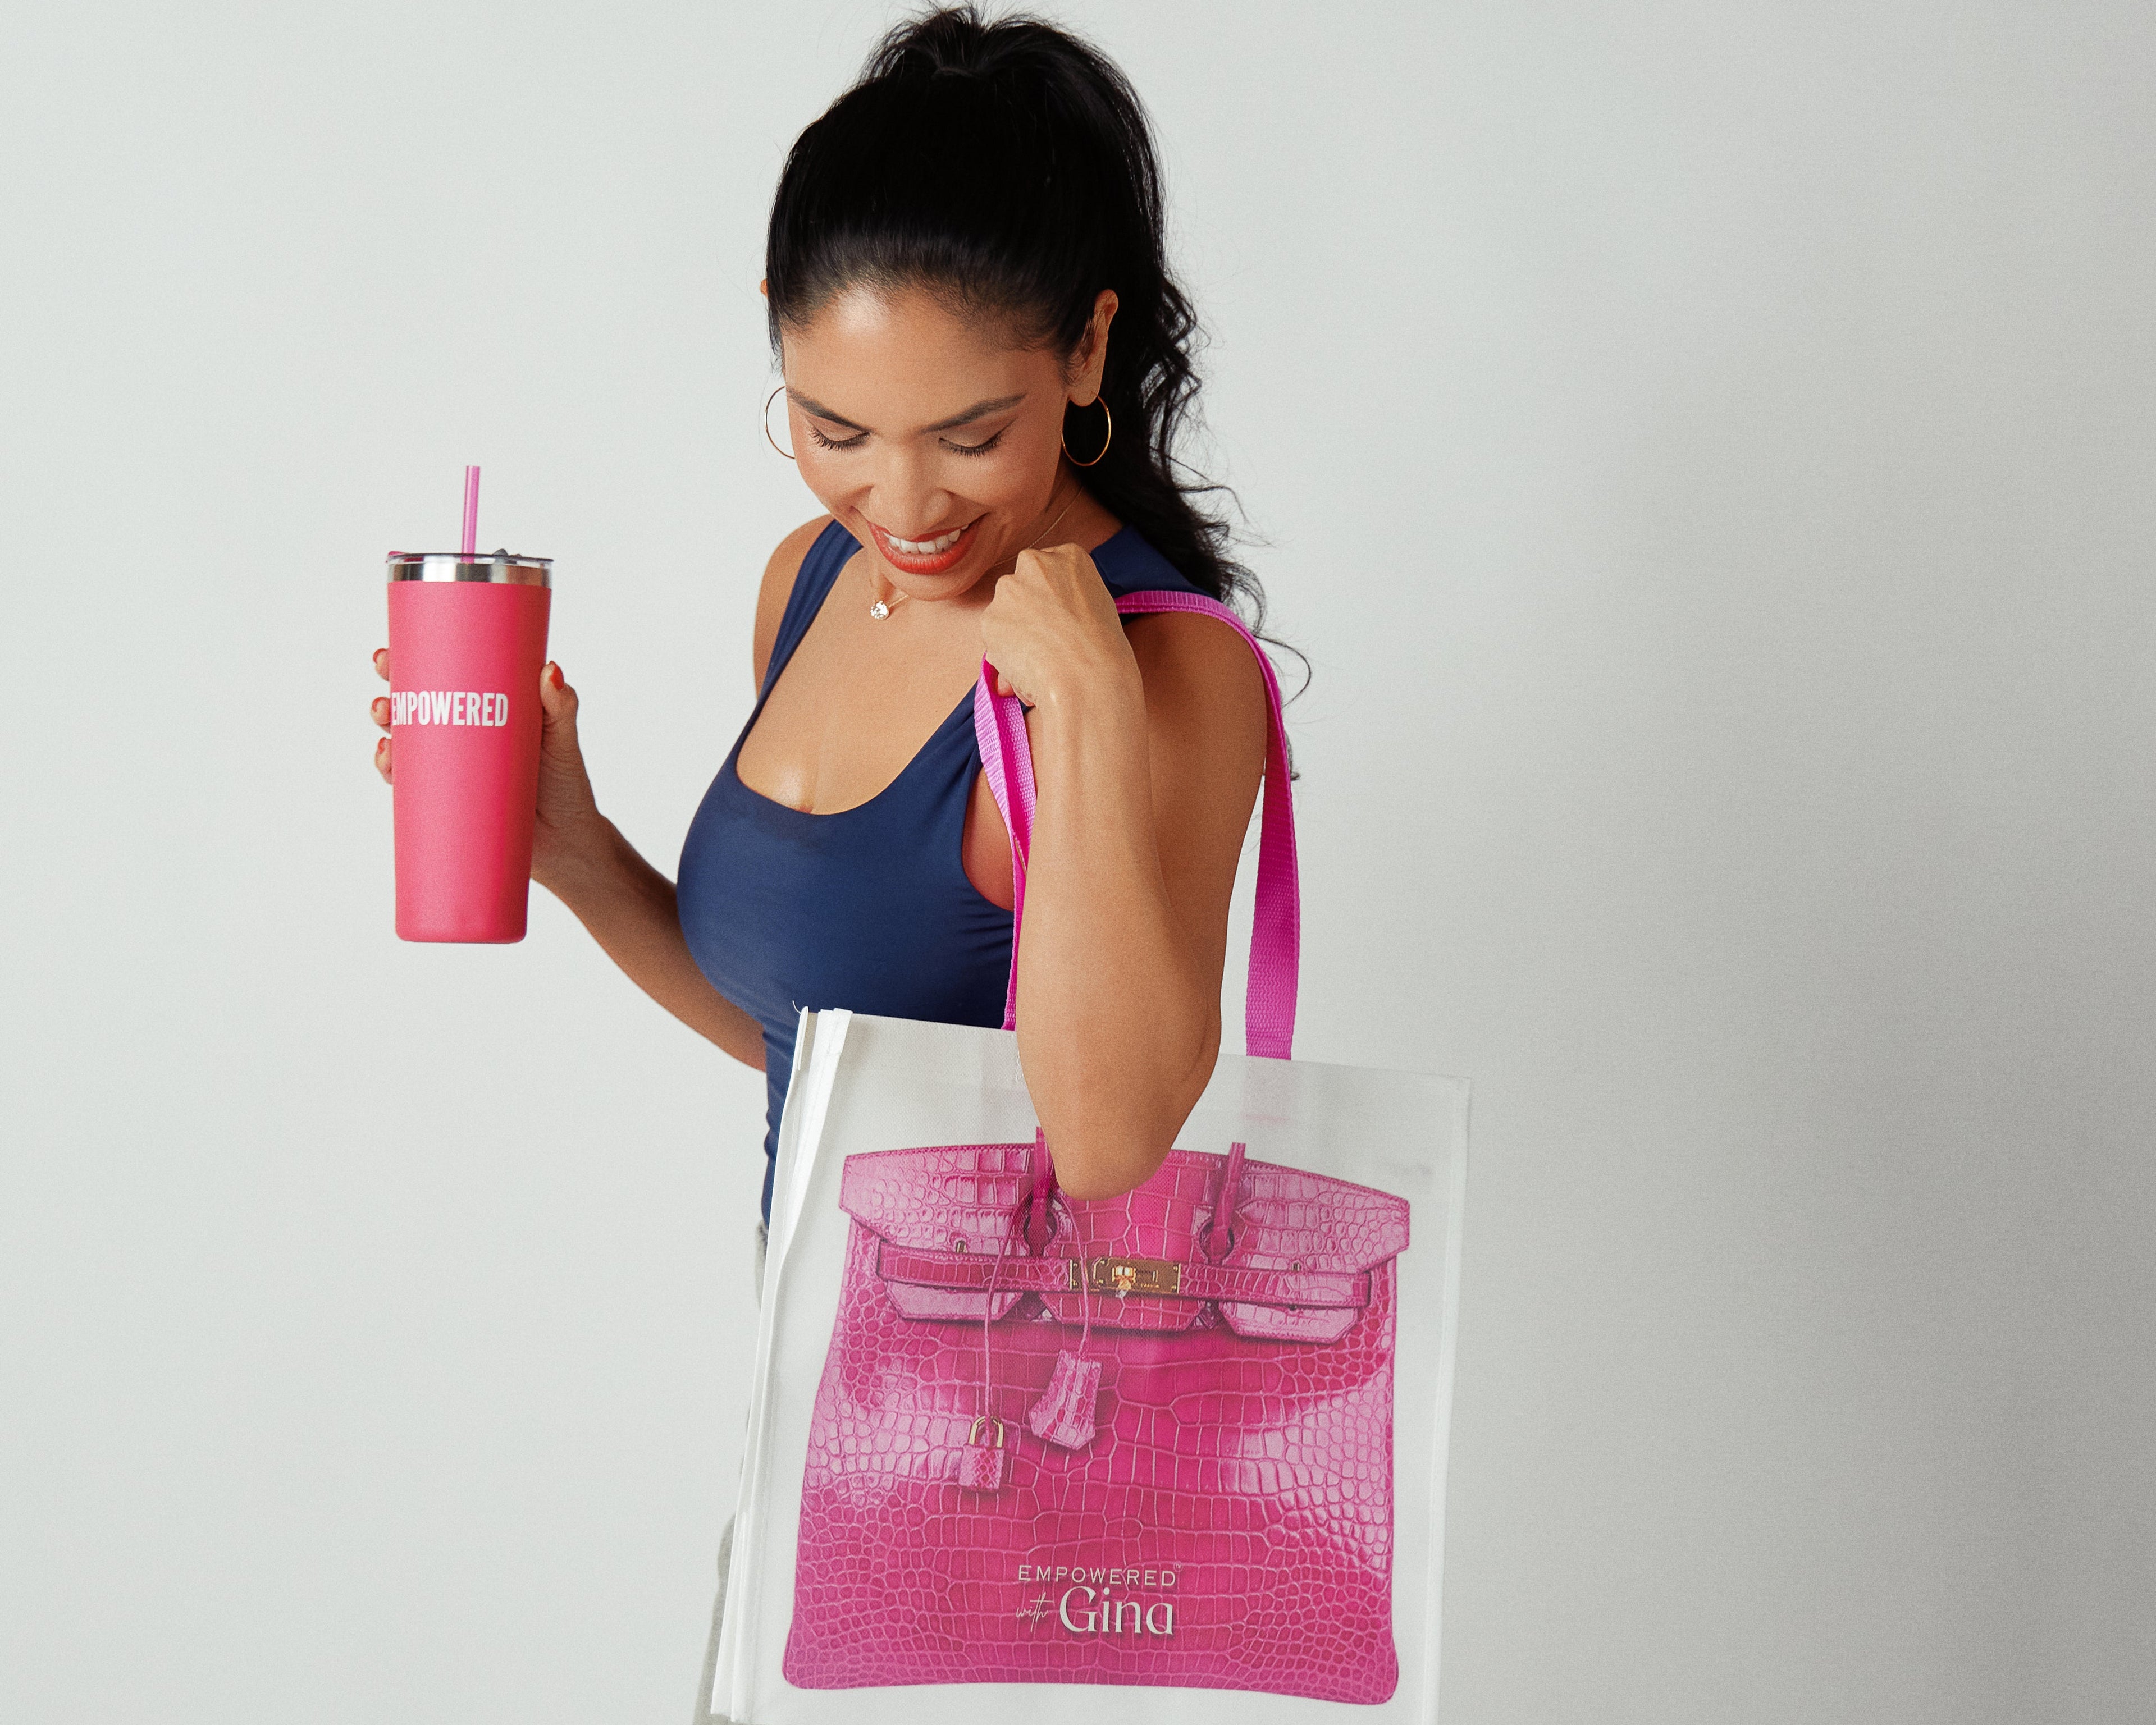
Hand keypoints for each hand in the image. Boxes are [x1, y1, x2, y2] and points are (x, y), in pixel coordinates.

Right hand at [369, 650, 605, 887]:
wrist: (564, 842)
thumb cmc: (565, 783)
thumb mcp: (562, 739)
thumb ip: (560, 706)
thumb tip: (549, 669)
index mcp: (483, 709)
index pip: (441, 677)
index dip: (410, 661)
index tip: (392, 651)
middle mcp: (460, 735)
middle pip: (413, 706)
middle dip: (389, 690)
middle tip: (385, 680)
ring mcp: (450, 768)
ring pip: (404, 742)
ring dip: (384, 727)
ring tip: (386, 718)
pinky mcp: (444, 799)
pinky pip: (407, 782)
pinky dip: (390, 768)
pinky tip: (387, 758)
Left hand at [979, 543, 1139, 707]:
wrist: (1088, 677)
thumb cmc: (1103, 649)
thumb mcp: (1098, 605)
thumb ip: (1068, 599)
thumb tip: (1042, 621)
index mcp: (1069, 555)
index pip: (1050, 570)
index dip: (1052, 599)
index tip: (1059, 618)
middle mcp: (1035, 563)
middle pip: (1023, 586)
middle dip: (1028, 610)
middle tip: (1047, 639)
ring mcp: (1009, 588)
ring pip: (1006, 612)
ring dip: (1015, 632)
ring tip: (1040, 658)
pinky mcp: (990, 618)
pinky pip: (995, 638)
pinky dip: (1005, 654)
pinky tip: (1028, 667)